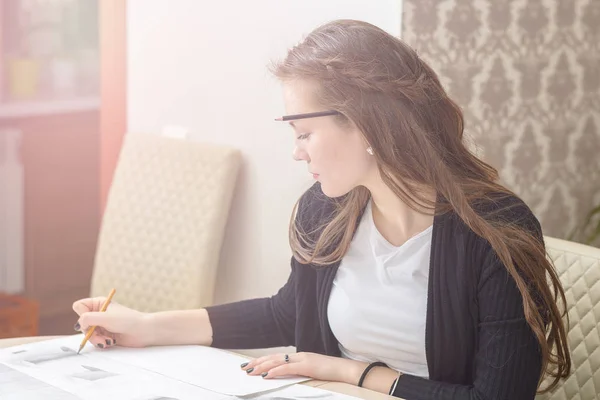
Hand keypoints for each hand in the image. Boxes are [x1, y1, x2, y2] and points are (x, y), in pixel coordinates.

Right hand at [72, 297, 151, 348]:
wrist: (143, 331)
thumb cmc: (127, 320)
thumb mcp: (105, 317)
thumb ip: (88, 319)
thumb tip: (78, 324)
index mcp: (99, 303)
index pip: (79, 306)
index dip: (82, 314)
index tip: (92, 319)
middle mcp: (99, 313)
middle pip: (82, 323)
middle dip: (90, 332)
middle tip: (100, 335)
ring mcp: (101, 325)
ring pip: (87, 334)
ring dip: (97, 339)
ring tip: (108, 340)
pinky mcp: (105, 335)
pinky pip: (95, 341)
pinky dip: (102, 342)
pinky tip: (112, 342)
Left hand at [240, 352, 363, 382]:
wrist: (345, 370)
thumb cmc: (331, 372)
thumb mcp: (313, 371)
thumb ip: (300, 371)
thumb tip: (288, 376)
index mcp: (300, 356)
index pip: (277, 357)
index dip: (263, 360)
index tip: (251, 365)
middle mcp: (299, 355)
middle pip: (273, 357)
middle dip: (257, 362)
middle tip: (244, 367)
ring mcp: (303, 359)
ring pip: (277, 361)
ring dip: (262, 366)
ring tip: (250, 371)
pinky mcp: (307, 366)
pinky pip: (287, 368)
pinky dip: (275, 371)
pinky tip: (266, 375)